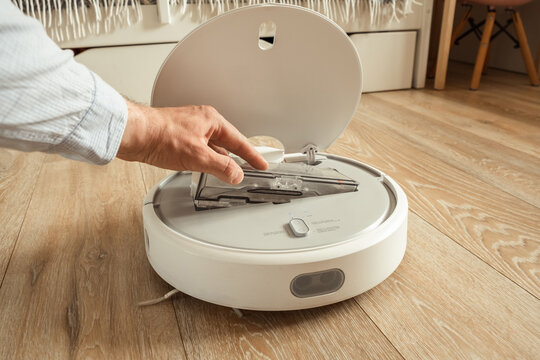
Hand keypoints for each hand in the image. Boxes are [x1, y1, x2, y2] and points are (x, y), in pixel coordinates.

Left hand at [117, 100, 267, 183]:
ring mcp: (189, 128)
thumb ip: (221, 167)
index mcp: (211, 120)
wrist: (134, 134)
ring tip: (225, 173)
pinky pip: (199, 149)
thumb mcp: (198, 156)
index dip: (252, 155)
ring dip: (218, 160)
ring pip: (212, 147)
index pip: (239, 140)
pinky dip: (205, 159)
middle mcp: (202, 121)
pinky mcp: (178, 136)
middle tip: (247, 169)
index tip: (262, 164)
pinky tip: (202, 167)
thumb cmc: (160, 136)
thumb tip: (236, 174)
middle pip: (226, 143)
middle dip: (235, 158)